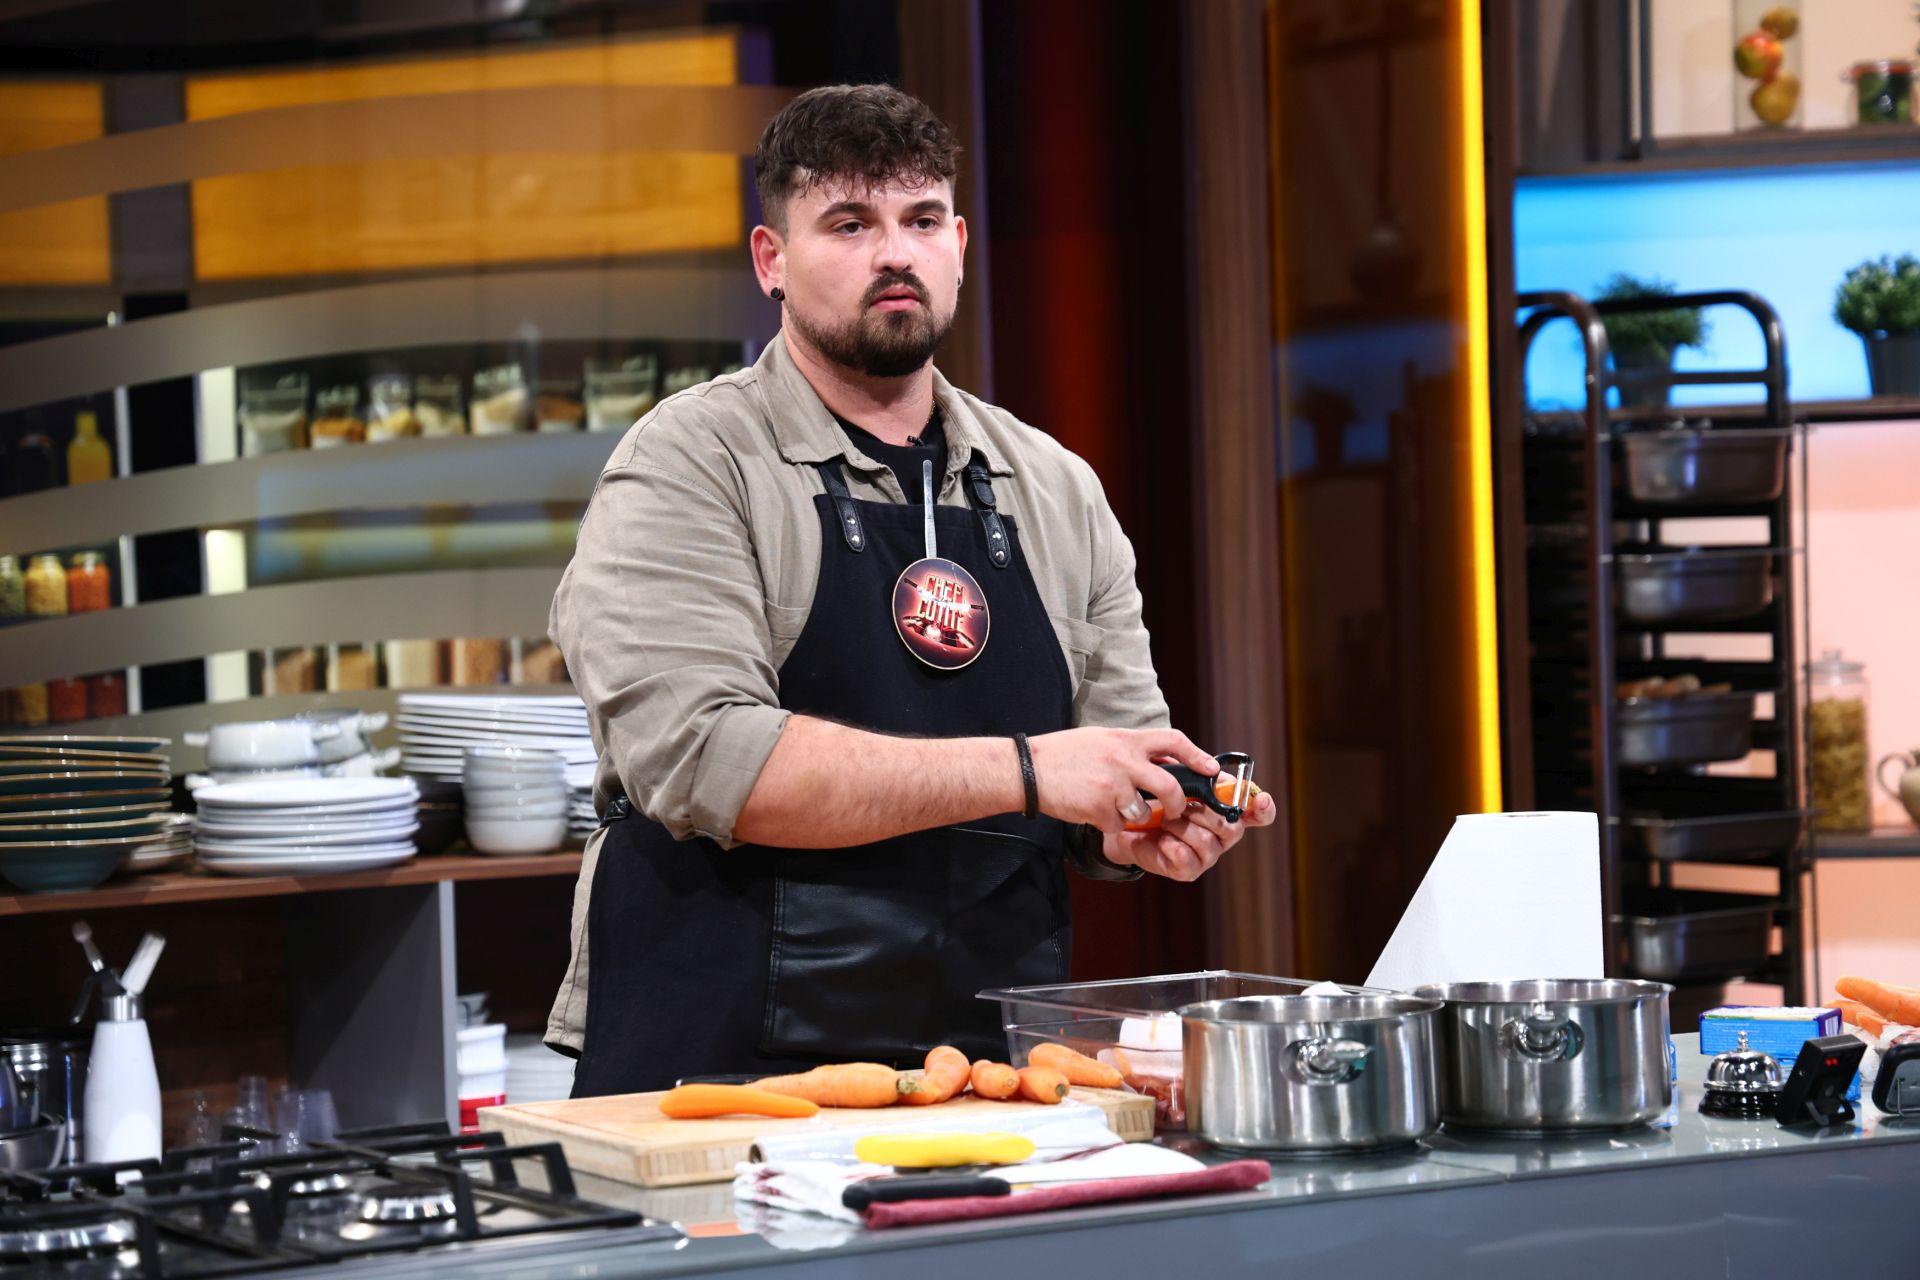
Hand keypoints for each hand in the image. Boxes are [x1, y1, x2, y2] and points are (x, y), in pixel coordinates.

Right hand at [1026, 727, 1219, 833]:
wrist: (1028, 770)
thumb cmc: (1063, 754)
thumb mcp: (1101, 740)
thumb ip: (1130, 749)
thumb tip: (1161, 761)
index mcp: (1126, 739)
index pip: (1173, 741)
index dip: (1198, 756)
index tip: (1212, 769)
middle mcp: (1123, 760)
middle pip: (1170, 786)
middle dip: (1178, 804)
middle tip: (1175, 811)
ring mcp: (1112, 785)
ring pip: (1144, 811)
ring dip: (1135, 816)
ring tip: (1116, 808)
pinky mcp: (1099, 808)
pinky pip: (1117, 824)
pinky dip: (1108, 823)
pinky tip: (1091, 811)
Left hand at [1103, 788, 1277, 881]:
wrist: (1129, 824)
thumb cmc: (1158, 800)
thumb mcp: (1178, 781)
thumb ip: (1200, 777)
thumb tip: (1214, 773)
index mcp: (1228, 811)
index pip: (1260, 813)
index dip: (1264, 808)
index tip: (1260, 799)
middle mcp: (1224, 835)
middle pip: (1233, 828)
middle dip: (1205, 813)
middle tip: (1182, 804)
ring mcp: (1208, 854)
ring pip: (1207, 841)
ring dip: (1182, 827)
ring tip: (1166, 821)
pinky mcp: (1189, 870)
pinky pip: (1186, 858)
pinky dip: (1171, 844)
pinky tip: (1162, 839)